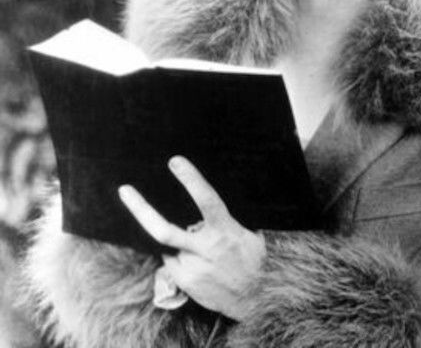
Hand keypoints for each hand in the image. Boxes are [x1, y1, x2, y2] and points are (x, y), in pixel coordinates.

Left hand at [118, 156, 265, 319]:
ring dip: (178, 242)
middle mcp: (206, 249)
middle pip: (164, 230)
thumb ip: (231, 221)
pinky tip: (199, 264)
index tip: (175, 162)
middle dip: (141, 209)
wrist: (255, 299)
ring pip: (169, 246)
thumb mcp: (251, 235)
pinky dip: (180, 257)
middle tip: (124, 190)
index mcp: (226, 232)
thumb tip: (212, 202)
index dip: (191, 180)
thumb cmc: (254, 261)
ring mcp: (192, 268)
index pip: (207, 201)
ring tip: (197, 247)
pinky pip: (172, 261)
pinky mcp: (185, 282)